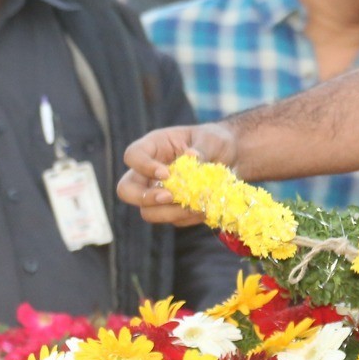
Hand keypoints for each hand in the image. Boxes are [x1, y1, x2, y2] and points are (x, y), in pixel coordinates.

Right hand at [118, 121, 236, 226]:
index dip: (143, 167)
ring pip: (148, 212)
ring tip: (196, 206)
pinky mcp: (173, 208)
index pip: (133, 156)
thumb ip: (202, 149)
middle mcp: (150, 171)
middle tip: (169, 197)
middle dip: (144, 198)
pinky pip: (173, 220)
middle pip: (126, 190)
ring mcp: (159, 192)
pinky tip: (205, 209)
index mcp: (155, 146)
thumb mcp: (212, 139)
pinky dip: (188, 218)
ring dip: (170, 213)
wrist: (231, 157)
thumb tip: (192, 157)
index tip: (166, 174)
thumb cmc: (216, 140)